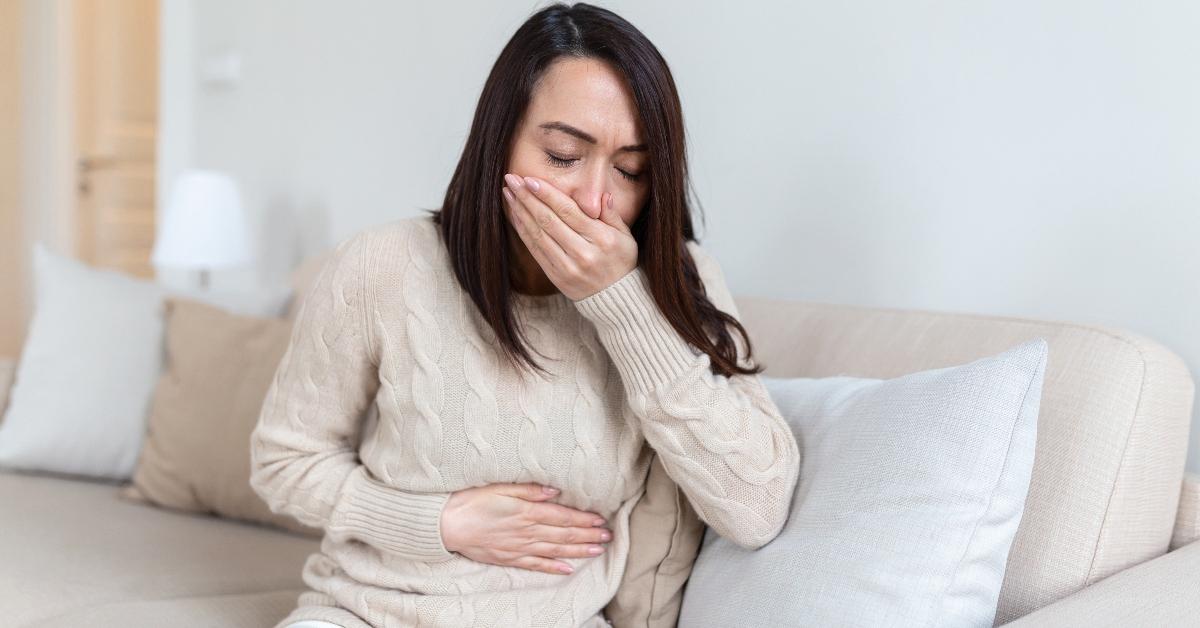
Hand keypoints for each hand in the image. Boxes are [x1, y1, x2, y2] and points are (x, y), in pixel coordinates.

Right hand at [439, 482, 613, 575]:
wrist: (447, 524)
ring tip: (597, 550)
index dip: (584, 519)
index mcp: (526, 511)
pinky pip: (536, 565)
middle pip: (564, 535)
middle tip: (608, 536)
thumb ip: (529, 490)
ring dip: (578, 551)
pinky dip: (553, 568)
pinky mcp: (509, 558)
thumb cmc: (472, 500)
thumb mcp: (501, 487)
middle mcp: (527, 531)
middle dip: (588, 535)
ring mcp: (519, 547)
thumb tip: (555, 491)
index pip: (563, 517)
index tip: (601, 520)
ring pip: (555, 551)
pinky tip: (567, 569)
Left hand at [502, 173, 637, 300]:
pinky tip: (516, 216)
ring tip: (509, 194)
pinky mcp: (555, 275)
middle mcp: (582, 252)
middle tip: (512, 179)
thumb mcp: (626, 237)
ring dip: (521, 212)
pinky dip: (523, 231)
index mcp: (601, 239)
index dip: (546, 194)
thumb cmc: (621, 261)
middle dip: (527, 197)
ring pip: (538, 234)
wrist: (615, 298)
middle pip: (548, 220)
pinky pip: (535, 250)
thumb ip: (612, 214)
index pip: (568, 210)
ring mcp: (567, 266)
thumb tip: (602, 195)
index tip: (529, 179)